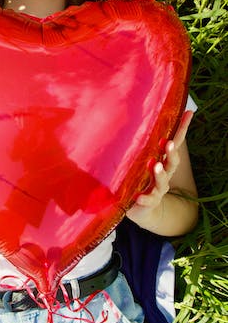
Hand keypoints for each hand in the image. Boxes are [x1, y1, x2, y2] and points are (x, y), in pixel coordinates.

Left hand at [126, 111, 193, 225]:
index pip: (175, 142)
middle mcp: (163, 173)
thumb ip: (140, 142)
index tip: (188, 113)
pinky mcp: (147, 202)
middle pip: (171, 162)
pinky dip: (144, 198)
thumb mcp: (141, 158)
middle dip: (171, 152)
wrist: (143, 209)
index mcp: (163, 160)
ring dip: (159, 173)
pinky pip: (146, 201)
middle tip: (168, 143)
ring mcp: (156, 189)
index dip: (182, 128)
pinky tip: (139, 197)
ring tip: (155, 165)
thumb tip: (134, 113)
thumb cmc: (141, 177)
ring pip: (161, 181)